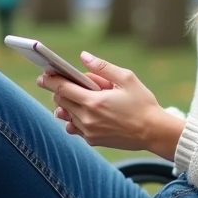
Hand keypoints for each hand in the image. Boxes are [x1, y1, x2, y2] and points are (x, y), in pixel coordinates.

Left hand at [37, 52, 183, 157]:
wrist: (154, 132)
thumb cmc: (143, 103)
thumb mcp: (126, 79)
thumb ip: (102, 67)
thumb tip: (84, 56)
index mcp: (94, 101)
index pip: (62, 89)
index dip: (51, 80)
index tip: (44, 74)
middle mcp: (87, 118)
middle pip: (61, 101)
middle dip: (57, 91)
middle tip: (57, 81)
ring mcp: (89, 132)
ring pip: (66, 115)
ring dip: (66, 104)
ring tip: (72, 97)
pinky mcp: (93, 140)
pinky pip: (75, 128)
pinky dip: (74, 119)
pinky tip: (81, 112)